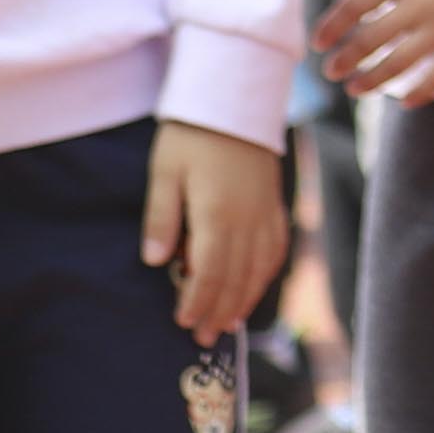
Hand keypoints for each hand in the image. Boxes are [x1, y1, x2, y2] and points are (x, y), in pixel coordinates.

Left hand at [142, 117, 290, 342]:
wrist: (235, 96)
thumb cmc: (192, 133)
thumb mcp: (165, 170)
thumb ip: (162, 217)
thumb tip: (156, 261)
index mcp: (219, 213)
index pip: (209, 272)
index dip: (196, 301)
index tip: (181, 322)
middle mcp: (248, 219)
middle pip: (236, 277)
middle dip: (219, 310)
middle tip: (202, 336)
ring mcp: (266, 211)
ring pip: (260, 268)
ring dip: (244, 299)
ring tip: (227, 324)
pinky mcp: (275, 202)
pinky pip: (277, 247)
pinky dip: (266, 274)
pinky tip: (255, 286)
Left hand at [321, 0, 433, 100]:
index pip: (354, 5)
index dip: (331, 27)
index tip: (319, 43)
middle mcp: (419, 1)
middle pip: (369, 39)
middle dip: (345, 60)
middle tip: (331, 74)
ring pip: (397, 63)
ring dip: (372, 80)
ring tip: (357, 89)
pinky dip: (418, 91)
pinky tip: (406, 101)